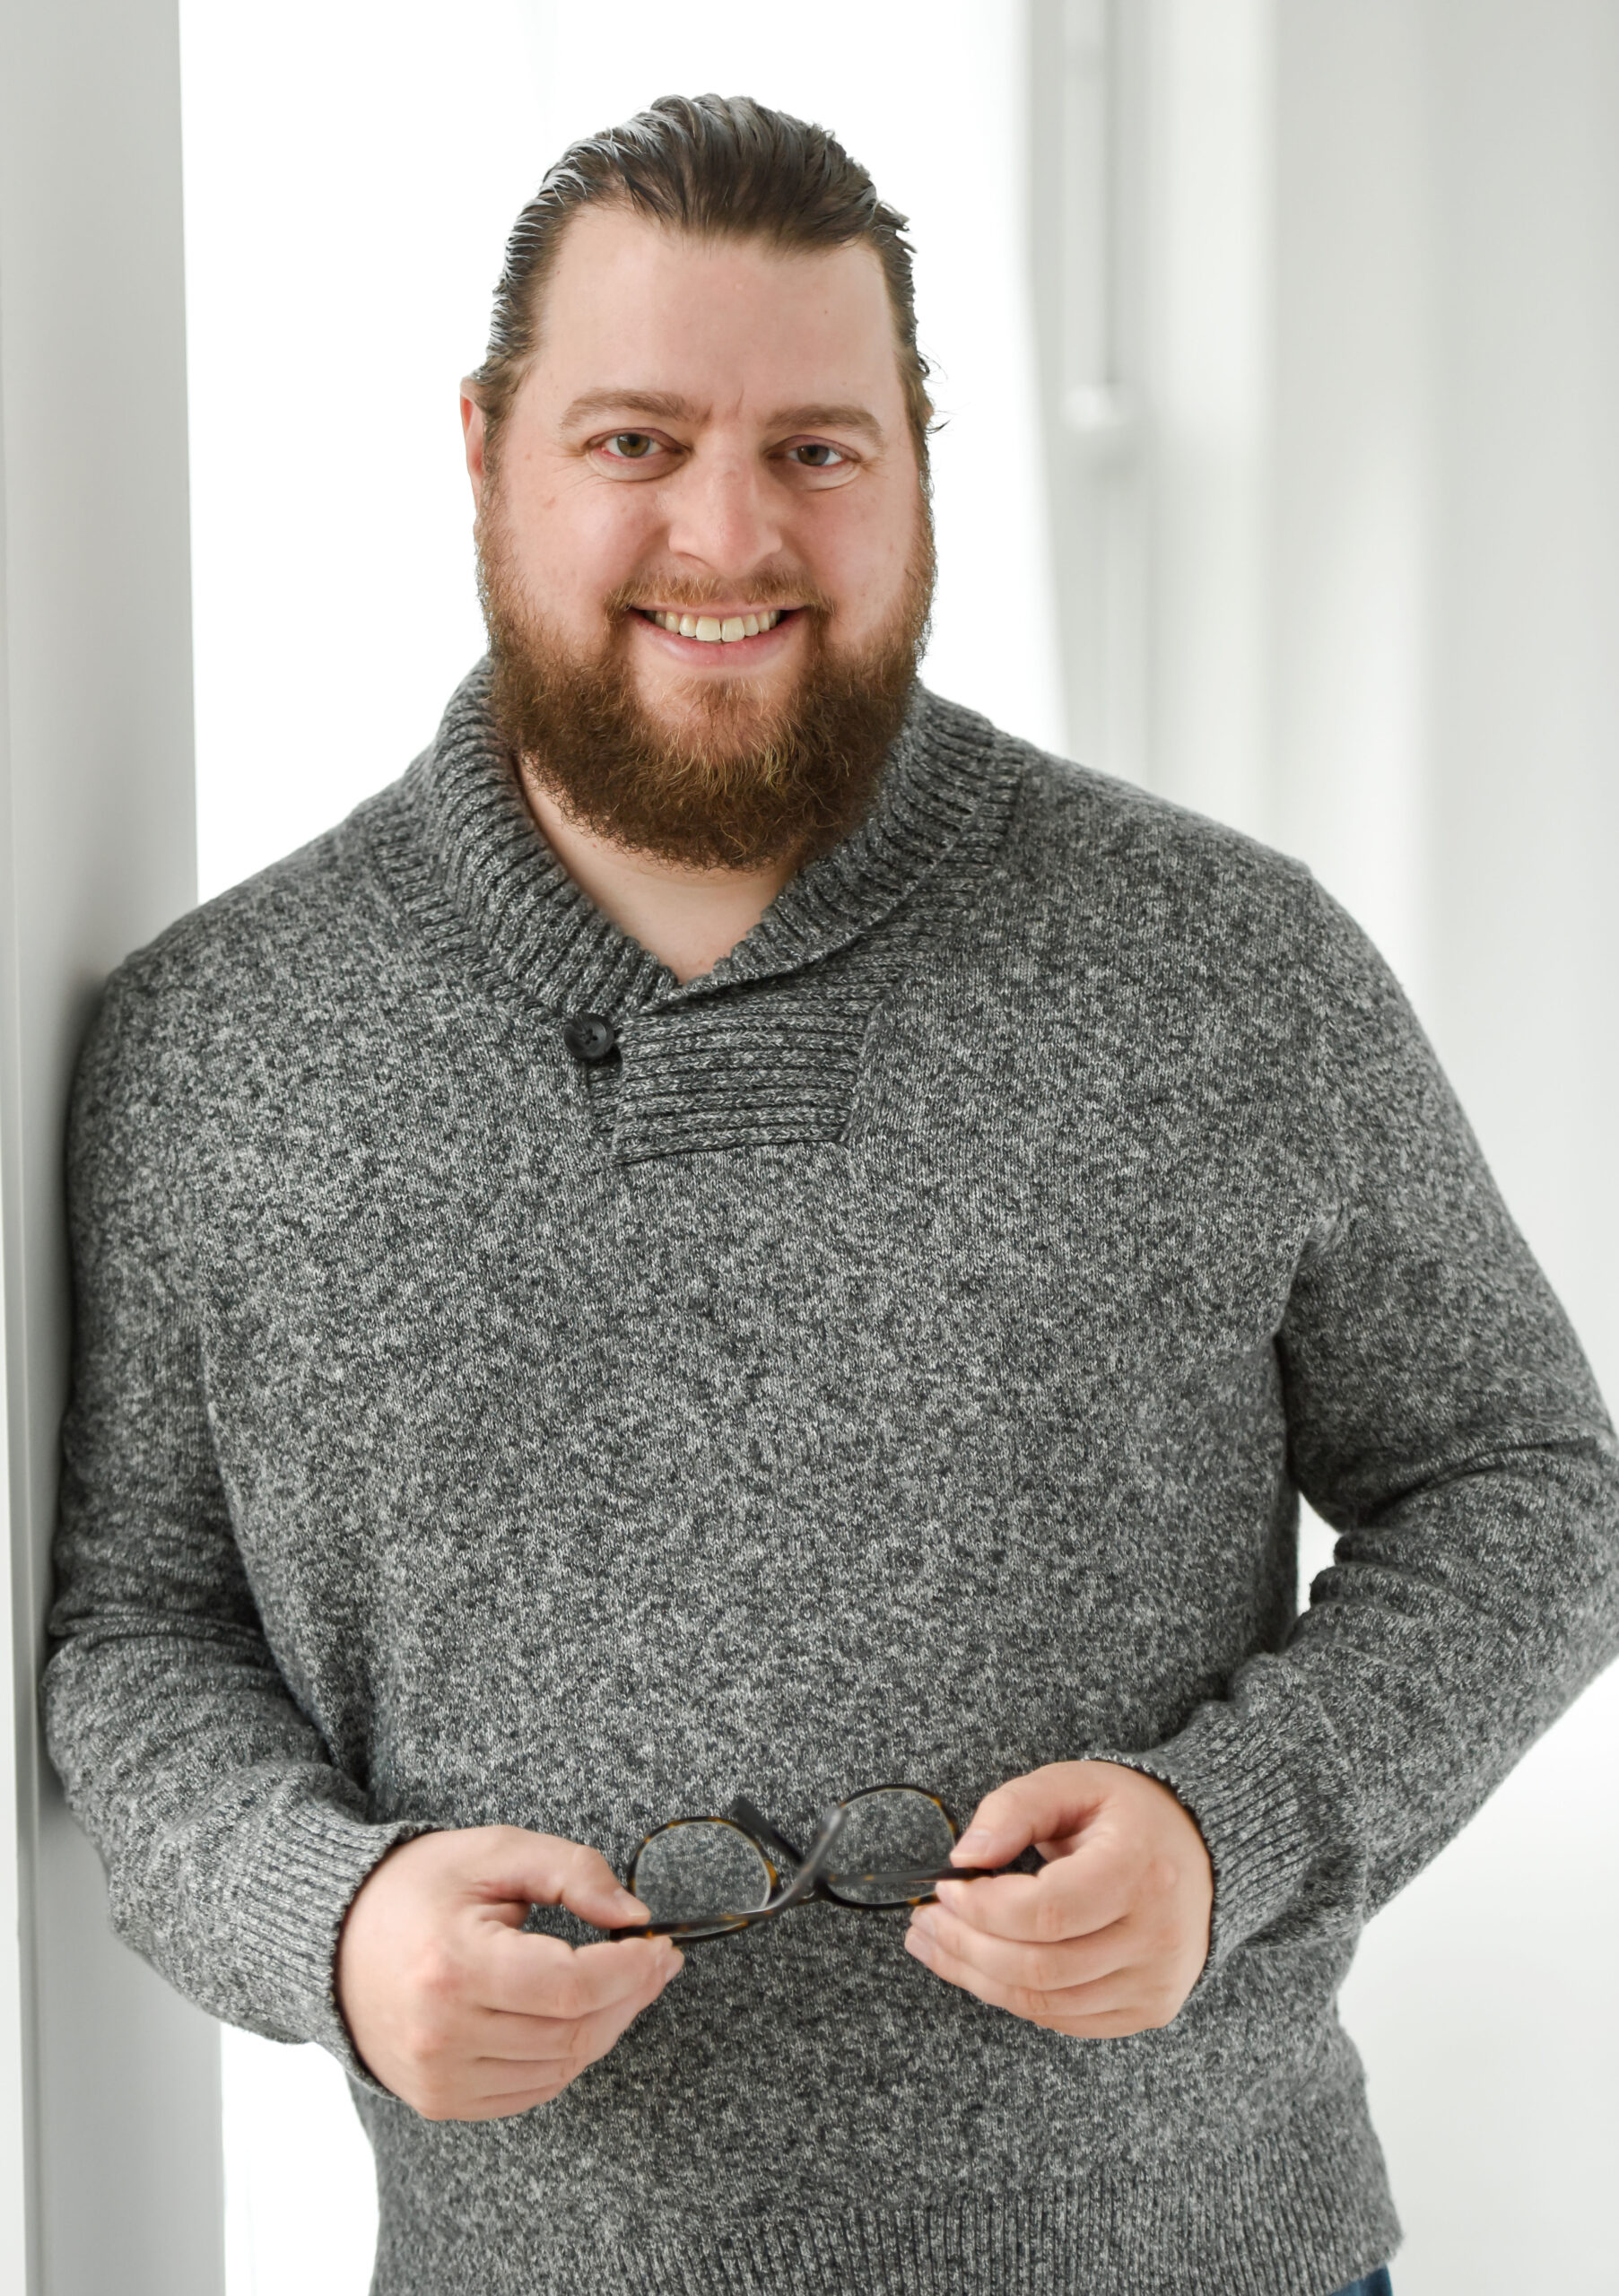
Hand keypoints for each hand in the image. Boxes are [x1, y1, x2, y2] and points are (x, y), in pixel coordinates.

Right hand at [335, 1825, 681, 2119]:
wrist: (332, 1940)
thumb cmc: (414, 1888)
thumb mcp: (494, 1852)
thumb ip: (571, 1872)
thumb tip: (634, 1914)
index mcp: (454, 1969)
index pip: (572, 1987)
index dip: (631, 1969)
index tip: (661, 1944)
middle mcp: (443, 2036)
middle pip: (574, 2033)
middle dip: (630, 1996)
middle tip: (656, 1960)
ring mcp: (440, 2079)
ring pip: (561, 2068)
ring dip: (607, 2026)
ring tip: (624, 1982)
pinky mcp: (441, 2101)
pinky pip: (532, 2091)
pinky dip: (568, 2057)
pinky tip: (580, 2017)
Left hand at [904, 1761, 1212, 2037]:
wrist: (1205, 1851)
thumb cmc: (1131, 1815)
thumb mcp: (1074, 1784)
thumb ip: (1015, 1808)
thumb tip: (964, 1856)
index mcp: (1140, 1871)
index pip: (1047, 1911)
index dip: (983, 1908)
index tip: (945, 1887)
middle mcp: (1157, 1937)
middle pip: (1040, 1968)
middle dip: (966, 1949)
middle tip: (925, 1924)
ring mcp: (1155, 1982)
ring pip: (1045, 2004)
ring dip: (977, 1979)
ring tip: (935, 1947)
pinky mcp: (1148, 2009)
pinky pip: (1064, 2020)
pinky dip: (1014, 1998)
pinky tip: (982, 1969)